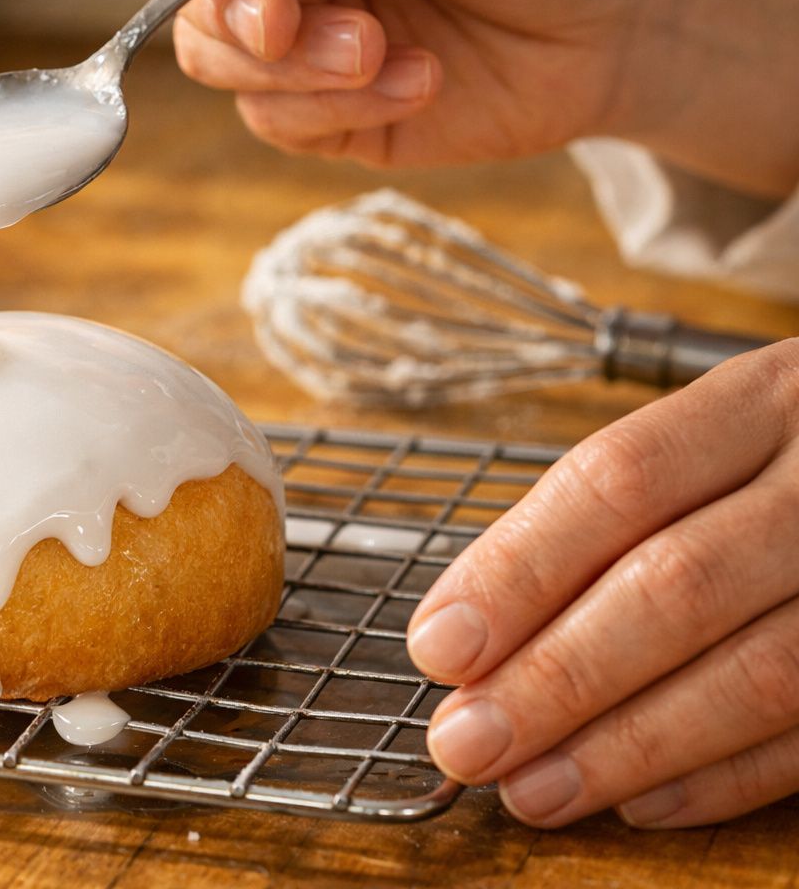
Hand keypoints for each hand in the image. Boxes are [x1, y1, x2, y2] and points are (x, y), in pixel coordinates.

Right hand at [142, 0, 798, 197]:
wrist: (622, 23)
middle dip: (230, 4)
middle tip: (284, 17)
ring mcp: (298, 38)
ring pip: (218, 58)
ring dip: (288, 65)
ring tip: (377, 50)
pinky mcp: (324, 114)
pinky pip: (279, 119)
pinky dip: (337, 106)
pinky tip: (419, 77)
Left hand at [405, 339, 798, 827]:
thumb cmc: (793, 459)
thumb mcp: (717, 439)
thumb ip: (606, 518)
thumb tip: (471, 630)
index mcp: (764, 401)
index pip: (619, 481)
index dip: (519, 569)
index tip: (438, 645)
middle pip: (677, 584)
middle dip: (557, 677)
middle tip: (465, 742)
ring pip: (757, 674)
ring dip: (626, 746)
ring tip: (531, 789)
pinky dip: (724, 777)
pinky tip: (639, 800)